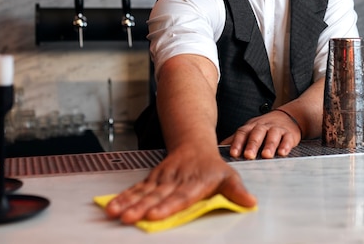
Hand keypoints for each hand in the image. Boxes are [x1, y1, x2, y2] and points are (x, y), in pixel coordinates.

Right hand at [105, 146, 256, 223]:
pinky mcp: (153, 179)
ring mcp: (162, 179)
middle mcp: (176, 180)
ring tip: (115, 214)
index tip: (155, 215)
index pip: (181, 196)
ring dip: (128, 203)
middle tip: (128, 218)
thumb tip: (251, 203)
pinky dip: (123, 197)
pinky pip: (136, 189)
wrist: (194, 144)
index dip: (168, 206)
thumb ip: (237, 192)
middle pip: (158, 196)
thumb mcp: (229, 177)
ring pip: (144, 192)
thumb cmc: (213, 167)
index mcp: (196, 182)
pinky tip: (112, 207)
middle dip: (141, 207)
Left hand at [221, 108, 301, 159]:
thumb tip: (216, 149)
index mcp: (251, 127)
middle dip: (252, 144)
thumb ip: (235, 140)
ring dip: (269, 145)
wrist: (287, 117)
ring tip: (266, 155)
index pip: (242, 133)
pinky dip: (285, 145)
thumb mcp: (249, 131)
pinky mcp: (289, 134)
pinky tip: (283, 153)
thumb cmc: (263, 129)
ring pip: (272, 135)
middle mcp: (263, 127)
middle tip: (248, 155)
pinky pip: (287, 138)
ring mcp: (276, 129)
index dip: (237, 143)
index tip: (233, 153)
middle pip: (256, 134)